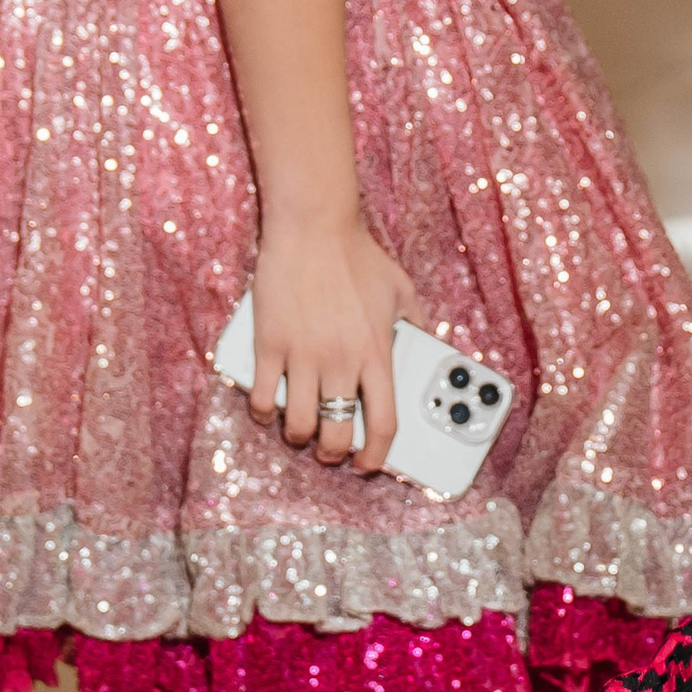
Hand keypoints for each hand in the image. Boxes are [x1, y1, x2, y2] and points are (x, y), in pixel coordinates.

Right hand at [247, 221, 415, 469]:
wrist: (313, 227)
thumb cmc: (358, 256)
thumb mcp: (401, 289)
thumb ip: (417, 323)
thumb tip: (429, 348)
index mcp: (377, 352)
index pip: (384, 423)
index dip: (377, 455)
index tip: (369, 464)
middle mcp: (341, 360)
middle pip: (337, 434)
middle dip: (333, 454)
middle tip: (331, 452)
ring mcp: (302, 355)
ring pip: (298, 425)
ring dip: (299, 438)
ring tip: (301, 431)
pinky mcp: (269, 344)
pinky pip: (262, 397)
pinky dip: (263, 414)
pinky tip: (268, 411)